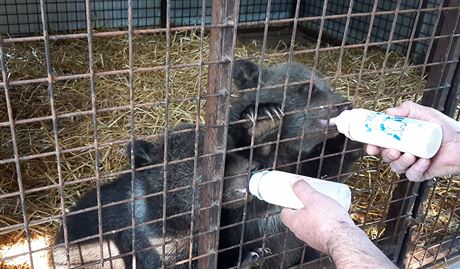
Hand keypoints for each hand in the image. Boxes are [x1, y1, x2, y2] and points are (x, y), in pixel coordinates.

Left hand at [280, 181, 396, 268]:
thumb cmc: (328, 221)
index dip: (288, 204)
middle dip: (305, 208)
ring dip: (317, 216)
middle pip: (299, 218)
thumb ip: (301, 189)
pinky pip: (324, 230)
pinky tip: (335, 217)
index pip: (285, 213)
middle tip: (311, 199)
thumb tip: (294, 182)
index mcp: (295, 222)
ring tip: (325, 206)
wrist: (345, 239)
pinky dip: (328, 223)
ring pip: (312, 224)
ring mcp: (314, 239)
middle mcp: (302, 233)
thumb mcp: (312, 197)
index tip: (293, 197)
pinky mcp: (327, 241)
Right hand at [366, 101, 459, 181]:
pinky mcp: (420, 173)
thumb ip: (407, 109)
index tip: (371, 146)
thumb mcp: (425, 114)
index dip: (372, 145)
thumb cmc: (444, 128)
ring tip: (412, 155)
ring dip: (401, 162)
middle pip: (386, 156)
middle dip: (386, 155)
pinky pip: (412, 175)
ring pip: (396, 167)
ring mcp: (411, 163)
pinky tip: (424, 161)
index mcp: (399, 138)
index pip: (380, 143)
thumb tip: (389, 112)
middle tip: (394, 150)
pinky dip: (416, 169)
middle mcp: (402, 151)